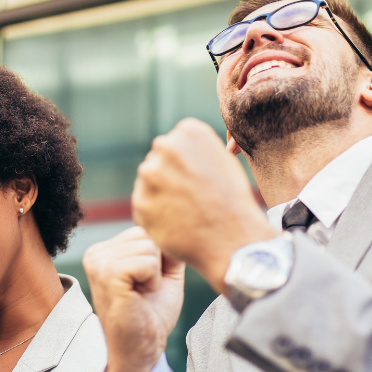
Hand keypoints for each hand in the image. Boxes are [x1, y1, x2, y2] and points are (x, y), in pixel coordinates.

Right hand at [84, 227, 185, 371]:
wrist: (140, 350)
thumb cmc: (151, 315)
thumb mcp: (163, 273)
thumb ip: (165, 247)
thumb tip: (177, 224)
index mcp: (105, 251)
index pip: (144, 231)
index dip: (159, 258)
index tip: (147, 284)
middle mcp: (96, 253)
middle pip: (147, 235)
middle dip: (158, 264)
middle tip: (145, 290)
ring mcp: (99, 262)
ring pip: (149, 246)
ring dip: (155, 274)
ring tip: (142, 293)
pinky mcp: (108, 274)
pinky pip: (148, 262)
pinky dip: (153, 280)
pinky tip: (140, 296)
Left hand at [131, 118, 274, 289]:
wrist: (232, 239)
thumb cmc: (232, 200)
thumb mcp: (221, 160)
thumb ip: (194, 149)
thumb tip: (175, 148)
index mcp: (188, 132)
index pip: (174, 143)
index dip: (185, 164)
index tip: (198, 178)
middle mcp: (165, 147)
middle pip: (157, 160)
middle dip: (168, 177)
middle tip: (190, 197)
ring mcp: (149, 175)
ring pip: (147, 183)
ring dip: (159, 194)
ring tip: (185, 211)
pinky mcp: (140, 202)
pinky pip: (143, 205)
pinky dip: (155, 215)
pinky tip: (176, 222)